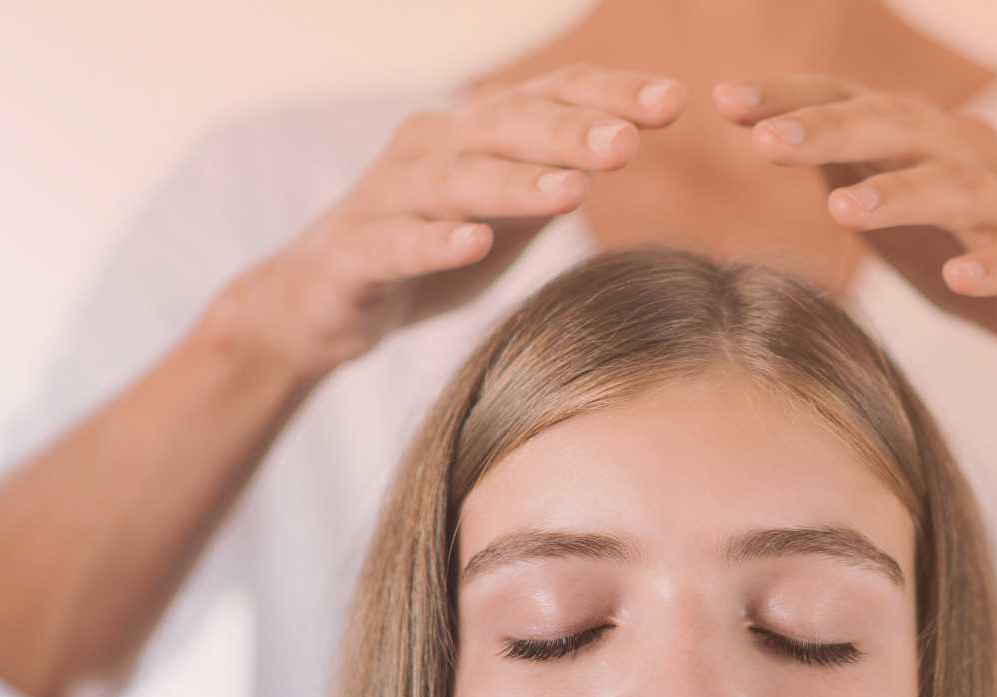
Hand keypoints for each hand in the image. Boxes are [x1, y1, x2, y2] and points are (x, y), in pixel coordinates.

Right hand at [217, 64, 686, 383]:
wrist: (322, 301)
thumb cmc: (426, 244)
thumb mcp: (502, 207)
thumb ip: (553, 171)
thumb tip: (631, 136)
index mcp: (473, 132)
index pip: (548, 97)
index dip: (609, 95)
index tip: (674, 101)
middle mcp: (430, 147)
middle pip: (507, 128)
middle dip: (572, 133)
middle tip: (631, 143)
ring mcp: (388, 196)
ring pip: (456, 182)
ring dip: (514, 184)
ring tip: (571, 193)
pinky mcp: (355, 253)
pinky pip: (396, 244)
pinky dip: (434, 242)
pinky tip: (473, 244)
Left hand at [712, 74, 996, 408]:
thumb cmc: (968, 250)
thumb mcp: (893, 209)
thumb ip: (840, 169)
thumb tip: (764, 133)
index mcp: (926, 140)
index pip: (852, 103)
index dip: (791, 99)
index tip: (724, 101)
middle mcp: (970, 155)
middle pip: (898, 127)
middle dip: (830, 131)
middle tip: (765, 145)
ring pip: (956, 187)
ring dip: (899, 194)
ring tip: (841, 210)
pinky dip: (991, 264)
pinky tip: (958, 280)